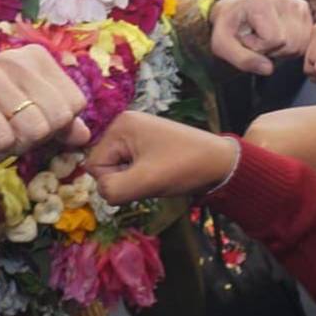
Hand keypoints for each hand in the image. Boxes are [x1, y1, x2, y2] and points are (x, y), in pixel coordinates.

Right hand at [0, 45, 90, 160]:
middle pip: (59, 119)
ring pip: (34, 131)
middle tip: (8, 130)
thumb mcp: (26, 115)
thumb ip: (59, 123)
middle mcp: (16, 59)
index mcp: (36, 58)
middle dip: (36, 138)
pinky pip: (3, 141)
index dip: (56, 125)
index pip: (76, 103)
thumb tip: (85, 136)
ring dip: (14, 146)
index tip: (26, 121)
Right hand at [86, 111, 238, 203]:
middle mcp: (125, 123)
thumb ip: (113, 189)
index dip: (114, 180)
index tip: (140, 178)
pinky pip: (130, 166)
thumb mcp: (145, 181)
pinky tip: (160, 173)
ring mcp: (137, 132)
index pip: (94, 164)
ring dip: (134, 179)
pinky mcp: (147, 143)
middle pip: (104, 165)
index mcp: (120, 125)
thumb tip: (102, 191)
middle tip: (151, 177)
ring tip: (157, 175)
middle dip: (124, 179)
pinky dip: (142, 176)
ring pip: (118, 168)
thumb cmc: (184, 168)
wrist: (221, 163)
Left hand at [210, 0, 312, 74]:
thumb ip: (242, 59)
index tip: (247, 38)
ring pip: (300, 45)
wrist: (236, 12)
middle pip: (290, 43)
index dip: (258, 47)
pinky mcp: (305, 11)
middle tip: (257, 39)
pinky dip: (291, 46)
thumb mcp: (223, 44)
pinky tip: (278, 37)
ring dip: (282, 49)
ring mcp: (298, 4)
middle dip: (271, 50)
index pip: (274, 39)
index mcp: (262, 1)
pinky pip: (306, 42)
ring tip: (266, 38)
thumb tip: (268, 69)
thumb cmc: (229, 26)